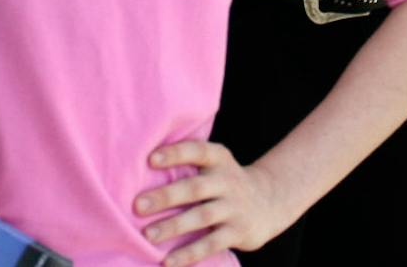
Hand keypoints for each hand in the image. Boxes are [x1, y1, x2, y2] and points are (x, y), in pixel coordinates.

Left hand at [136, 142, 298, 266]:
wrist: (270, 200)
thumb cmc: (224, 181)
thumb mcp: (214, 164)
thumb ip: (187, 162)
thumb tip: (136, 166)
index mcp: (218, 158)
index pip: (197, 151)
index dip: (175, 154)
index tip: (150, 159)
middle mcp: (228, 181)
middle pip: (195, 188)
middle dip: (166, 196)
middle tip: (137, 205)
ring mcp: (235, 207)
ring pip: (202, 217)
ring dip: (174, 226)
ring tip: (148, 235)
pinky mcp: (238, 232)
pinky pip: (211, 244)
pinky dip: (189, 253)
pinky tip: (168, 261)